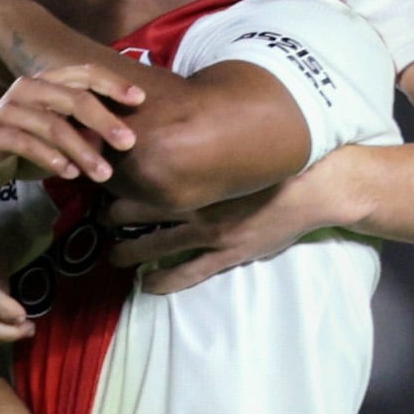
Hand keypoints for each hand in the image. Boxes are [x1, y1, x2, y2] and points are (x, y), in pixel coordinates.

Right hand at [0, 65, 142, 194]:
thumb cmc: (25, 149)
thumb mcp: (62, 140)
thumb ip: (86, 133)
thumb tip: (115, 136)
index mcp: (46, 81)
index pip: (84, 73)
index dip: (113, 83)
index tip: (140, 100)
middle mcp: (26, 87)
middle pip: (74, 98)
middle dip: (105, 120)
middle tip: (129, 142)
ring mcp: (8, 108)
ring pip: (54, 125)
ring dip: (82, 151)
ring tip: (103, 174)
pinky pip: (29, 144)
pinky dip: (52, 160)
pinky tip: (69, 175)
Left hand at [107, 148, 360, 294]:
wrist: (315, 186)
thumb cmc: (276, 160)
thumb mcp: (236, 144)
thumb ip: (205, 142)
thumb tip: (178, 128)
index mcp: (195, 174)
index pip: (141, 177)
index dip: (117, 180)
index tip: (102, 178)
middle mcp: (195, 203)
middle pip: (138, 211)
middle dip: (112, 216)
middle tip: (98, 217)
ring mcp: (210, 232)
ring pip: (155, 245)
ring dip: (129, 252)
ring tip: (113, 256)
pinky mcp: (227, 254)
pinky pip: (187, 273)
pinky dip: (163, 280)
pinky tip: (147, 285)